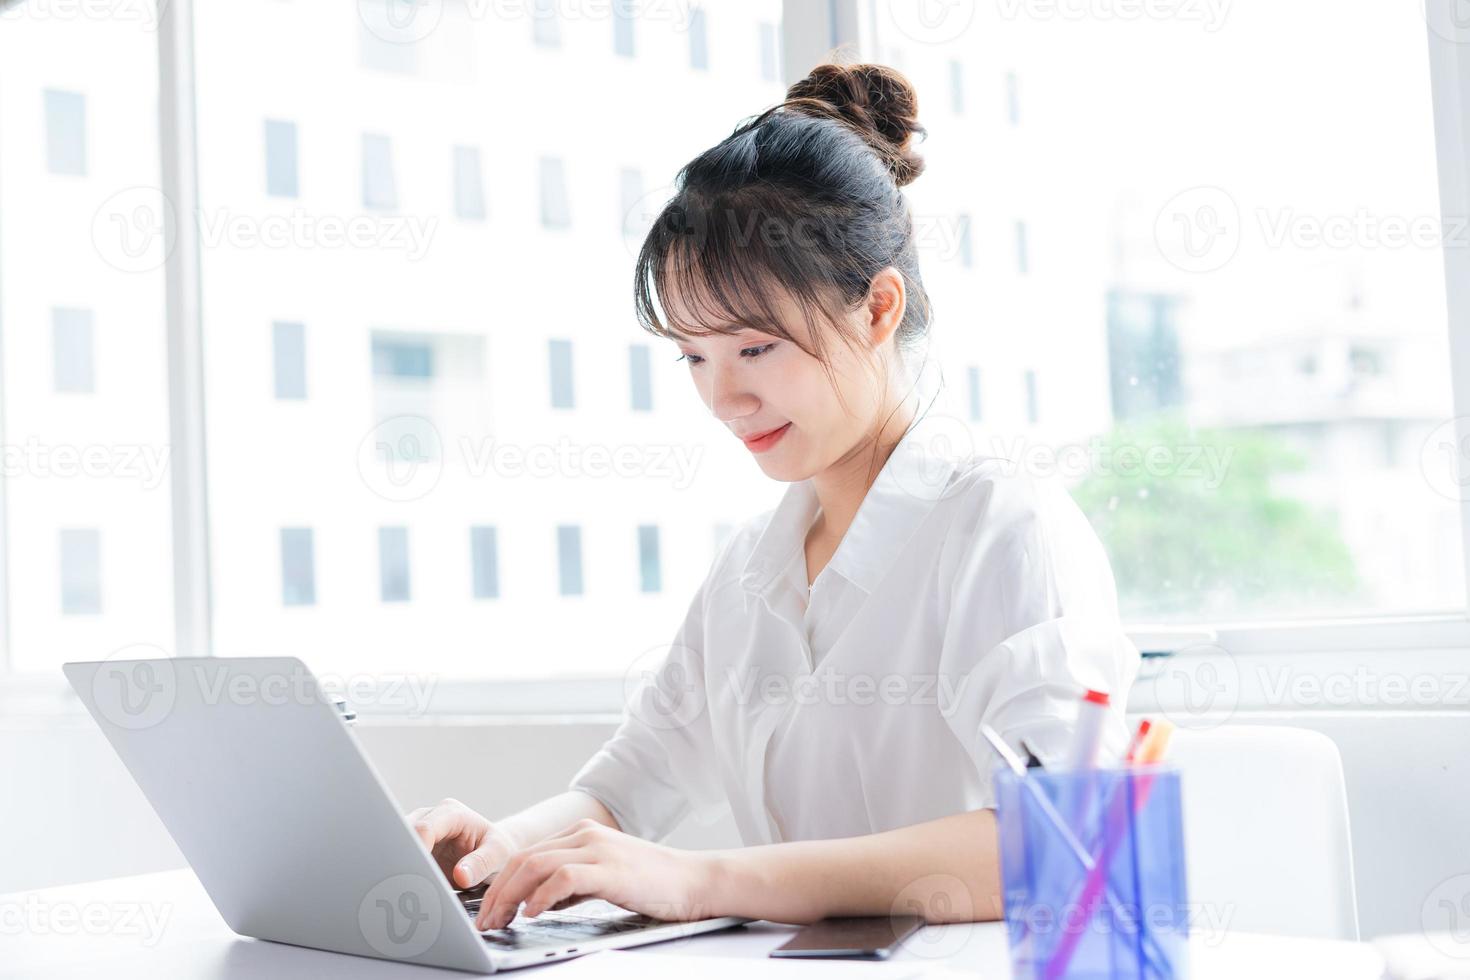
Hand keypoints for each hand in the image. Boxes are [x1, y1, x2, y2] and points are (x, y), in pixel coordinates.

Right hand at [406, 797, 519, 889]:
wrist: (492, 853)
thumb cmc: (497, 849)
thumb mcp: (499, 854)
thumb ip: (482, 863)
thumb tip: (460, 875)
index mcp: (451, 813)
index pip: (424, 828)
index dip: (416, 849)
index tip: (416, 873)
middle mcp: (430, 818)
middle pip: (403, 834)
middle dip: (402, 858)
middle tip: (403, 885)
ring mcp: (417, 833)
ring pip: (395, 846)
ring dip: (396, 866)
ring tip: (401, 890)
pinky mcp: (411, 849)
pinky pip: (397, 859)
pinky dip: (397, 873)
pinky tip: (399, 890)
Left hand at [475, 818, 720, 929]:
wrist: (694, 881)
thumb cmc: (652, 884)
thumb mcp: (604, 879)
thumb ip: (573, 885)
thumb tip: (539, 901)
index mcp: (582, 834)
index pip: (527, 854)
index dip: (500, 883)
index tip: (488, 911)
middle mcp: (585, 835)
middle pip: (523, 859)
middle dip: (496, 892)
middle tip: (484, 921)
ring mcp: (598, 849)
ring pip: (536, 865)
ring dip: (510, 896)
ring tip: (500, 921)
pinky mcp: (610, 868)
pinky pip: (564, 877)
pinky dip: (542, 896)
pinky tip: (532, 914)